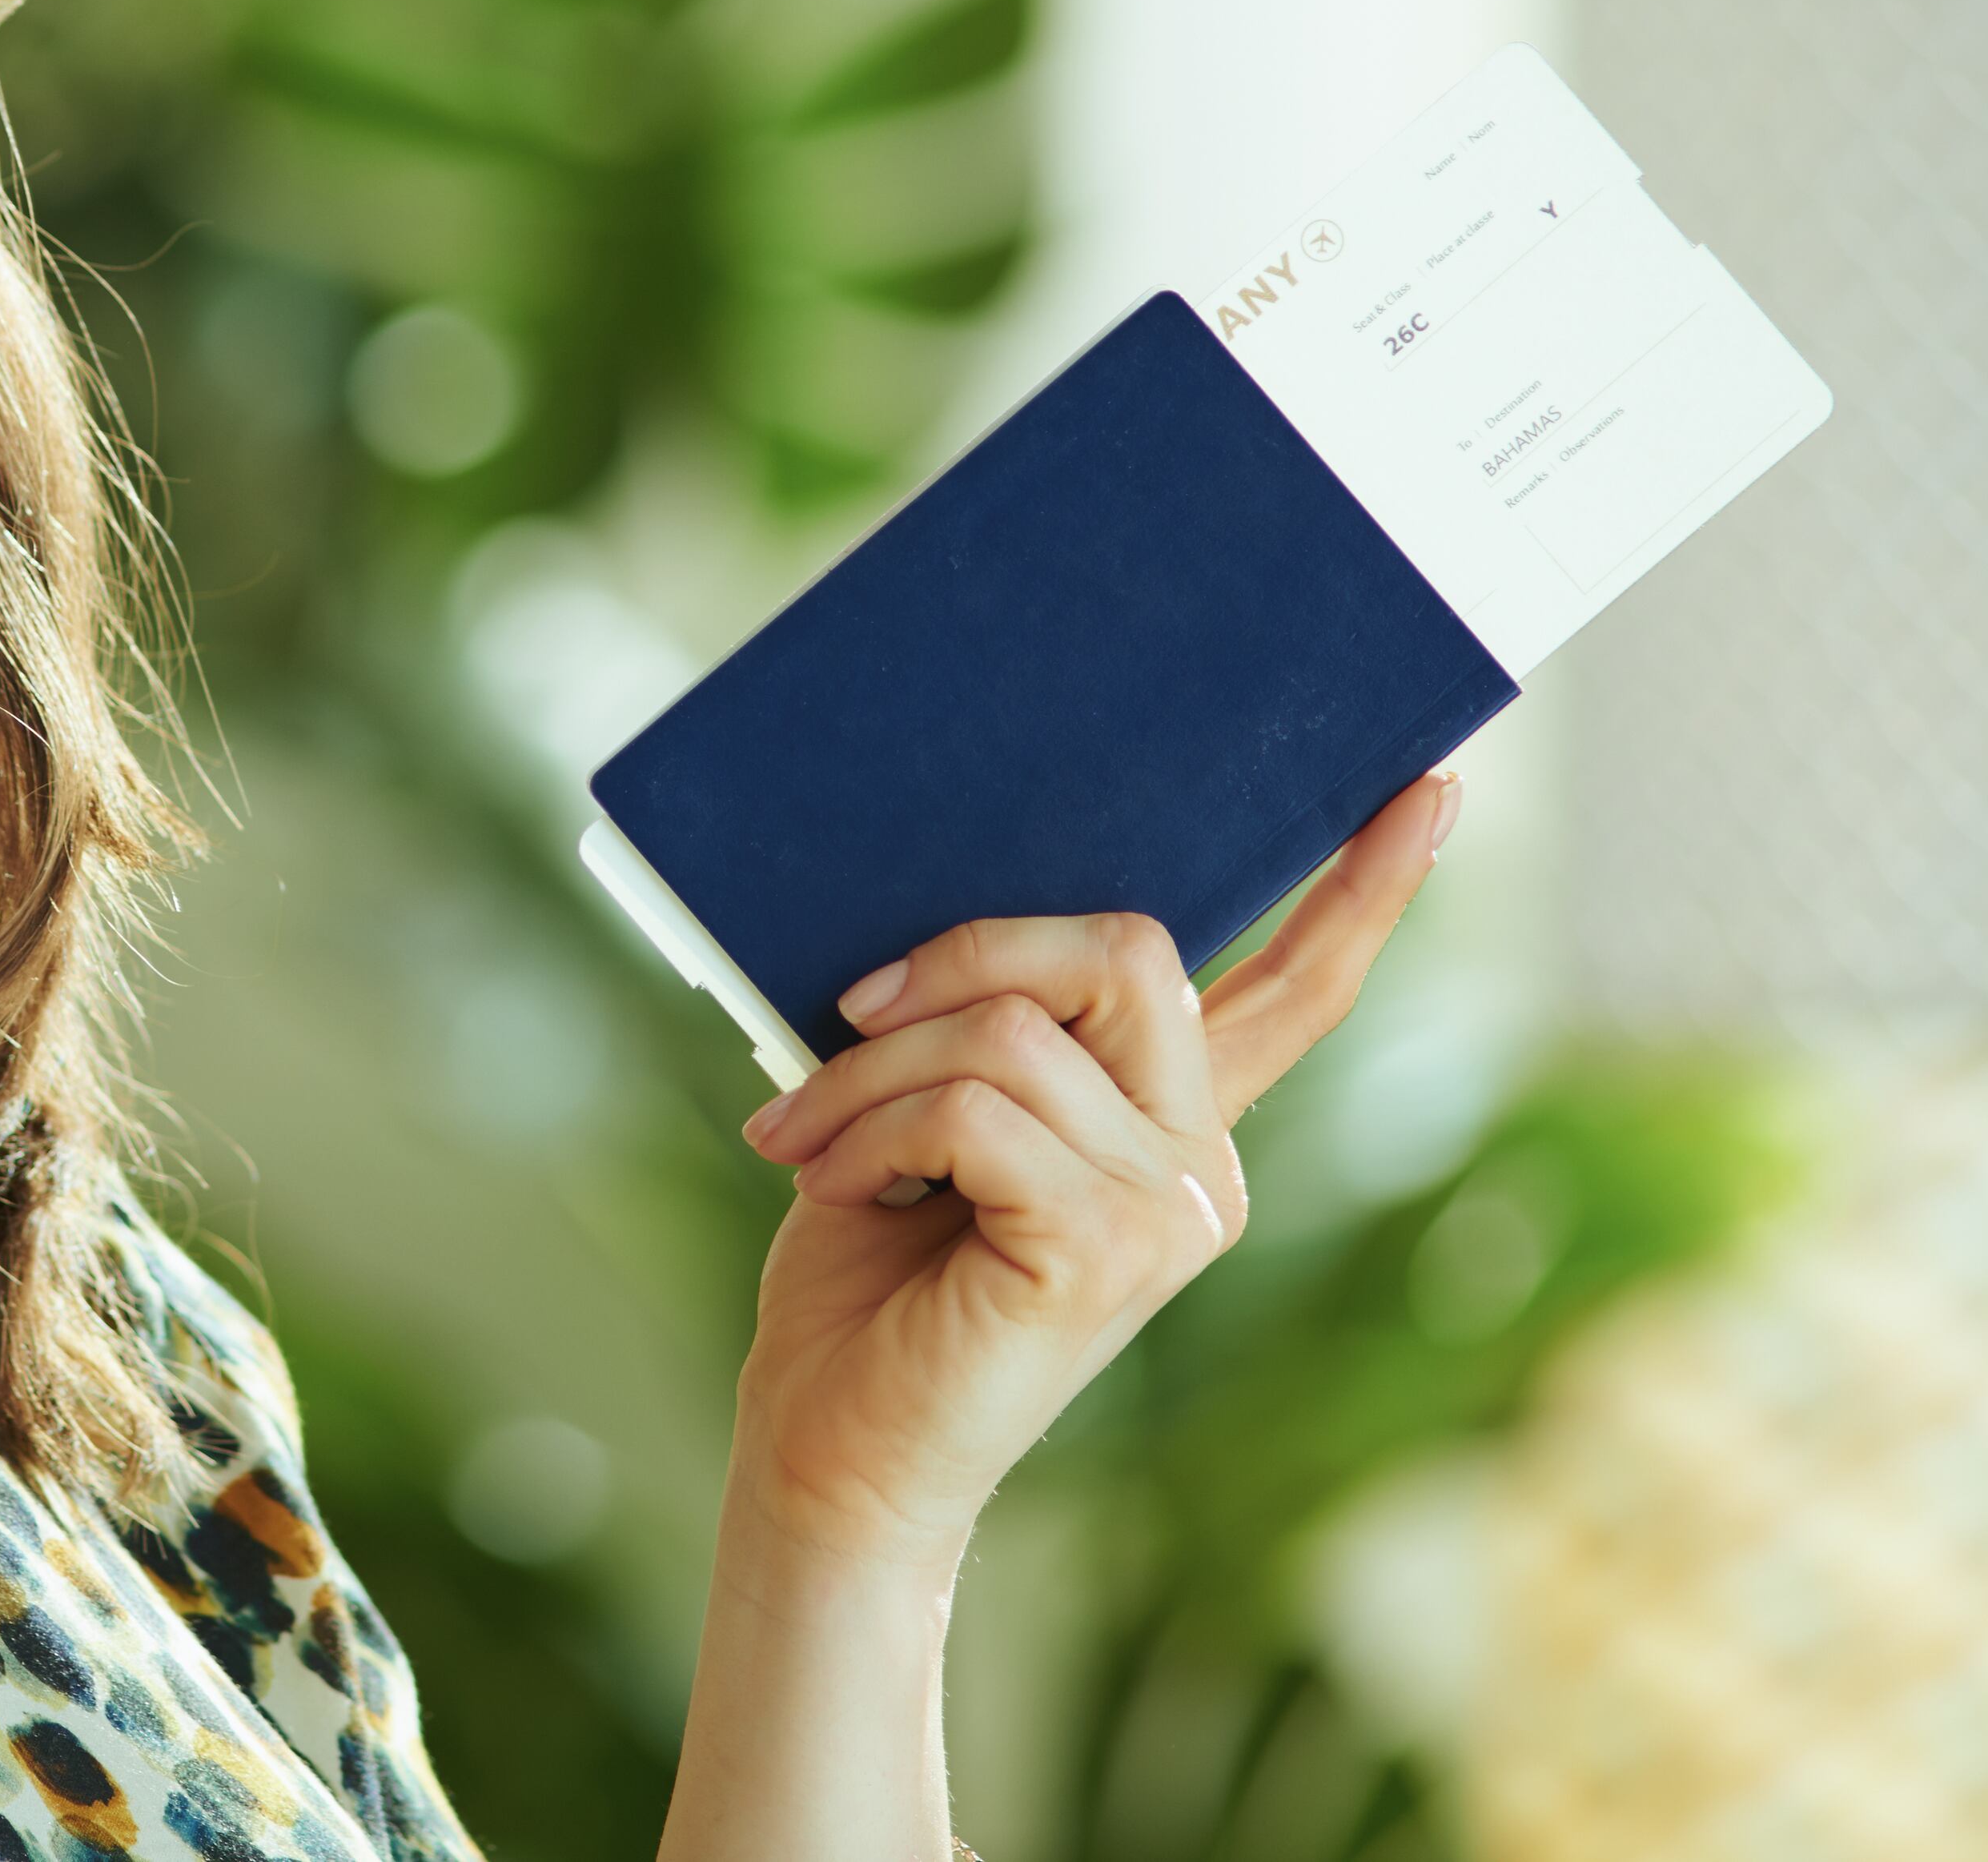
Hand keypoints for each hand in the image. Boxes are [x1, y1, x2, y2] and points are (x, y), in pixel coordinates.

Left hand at [722, 770, 1459, 1570]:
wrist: (830, 1443)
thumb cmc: (865, 1278)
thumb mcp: (926, 1113)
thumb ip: (985, 1025)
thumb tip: (952, 922)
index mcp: (1167, 1119)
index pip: (1294, 991)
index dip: (1362, 889)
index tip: (1429, 787)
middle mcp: (1201, 1162)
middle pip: (1125, 950)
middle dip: (961, 956)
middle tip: (845, 1017)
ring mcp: (1170, 1209)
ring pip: (1012, 1031)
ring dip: (868, 1069)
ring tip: (801, 1134)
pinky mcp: (1108, 1249)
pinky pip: (975, 1106)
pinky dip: (872, 1127)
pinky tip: (836, 1185)